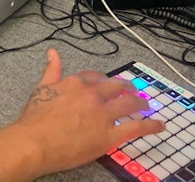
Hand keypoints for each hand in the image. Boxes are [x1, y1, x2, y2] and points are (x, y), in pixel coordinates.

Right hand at [11, 48, 164, 176]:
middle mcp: (93, 95)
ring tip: (145, 104)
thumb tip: (52, 53)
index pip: (95, 76)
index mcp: (76, 83)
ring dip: (139, 102)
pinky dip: (150, 126)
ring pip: (129, 104)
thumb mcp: (41, 87)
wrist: (35, 141)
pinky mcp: (110, 135)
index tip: (105, 83)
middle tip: (131, 90)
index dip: (102, 80)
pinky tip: (159, 125)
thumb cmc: (35, 118)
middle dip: (126, 88)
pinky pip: (135, 127)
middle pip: (116, 87)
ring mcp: (103, 114)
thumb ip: (51, 69)